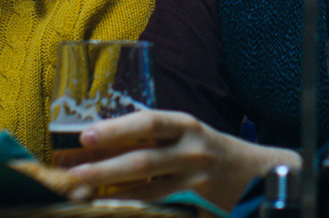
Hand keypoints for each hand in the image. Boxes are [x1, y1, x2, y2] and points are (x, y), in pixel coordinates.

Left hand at [55, 109, 296, 209]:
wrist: (256, 173)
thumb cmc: (211, 149)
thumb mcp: (188, 133)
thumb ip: (155, 134)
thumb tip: (103, 139)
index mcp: (186, 125)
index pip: (149, 122)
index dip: (116, 128)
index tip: (85, 134)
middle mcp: (191, 150)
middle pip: (143, 159)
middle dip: (105, 166)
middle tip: (73, 172)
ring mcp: (194, 180)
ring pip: (147, 189)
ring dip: (111, 192)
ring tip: (82, 194)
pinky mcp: (195, 203)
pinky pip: (159, 205)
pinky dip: (133, 205)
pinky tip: (110, 206)